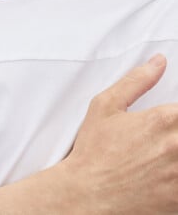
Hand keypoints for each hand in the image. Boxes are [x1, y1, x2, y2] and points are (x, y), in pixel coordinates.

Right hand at [64, 54, 177, 213]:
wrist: (88, 194)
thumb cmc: (94, 151)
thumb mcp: (105, 106)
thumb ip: (136, 81)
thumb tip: (158, 62)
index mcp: (160, 120)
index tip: (172, 117)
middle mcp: (176, 146)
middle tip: (166, 136)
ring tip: (166, 152)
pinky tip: (168, 172)